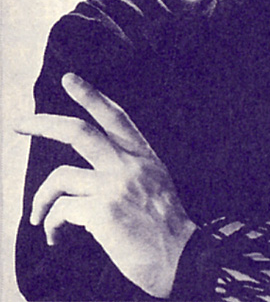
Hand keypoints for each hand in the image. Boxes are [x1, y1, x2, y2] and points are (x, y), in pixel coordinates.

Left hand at [15, 73, 196, 297]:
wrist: (183, 256)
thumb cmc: (166, 226)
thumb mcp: (156, 184)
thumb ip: (129, 171)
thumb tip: (91, 177)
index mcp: (143, 156)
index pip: (115, 116)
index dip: (91, 95)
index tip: (70, 79)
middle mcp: (128, 164)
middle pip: (79, 132)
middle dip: (43, 125)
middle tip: (19, 124)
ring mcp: (115, 186)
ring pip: (60, 177)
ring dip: (40, 199)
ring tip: (38, 218)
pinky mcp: (103, 212)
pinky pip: (61, 211)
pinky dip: (51, 225)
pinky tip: (56, 237)